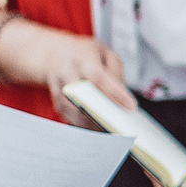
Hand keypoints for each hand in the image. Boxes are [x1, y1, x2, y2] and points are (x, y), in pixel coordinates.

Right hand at [7, 24, 137, 123]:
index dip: (114, 93)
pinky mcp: (57, 102)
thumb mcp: (106, 54)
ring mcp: (59, 88)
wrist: (55, 55)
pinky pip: (70, 118)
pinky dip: (84, 126)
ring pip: (74, 111)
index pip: (99, 77)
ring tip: (112, 132)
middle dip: (102, 113)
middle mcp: (67, 73)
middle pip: (83, 97)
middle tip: (121, 125)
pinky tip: (98, 131)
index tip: (131, 106)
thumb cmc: (85, 54)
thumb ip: (116, 73)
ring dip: (93, 124)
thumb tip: (124, 96)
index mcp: (82, 59)